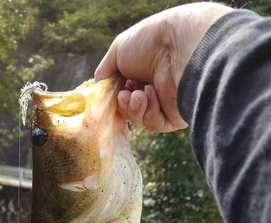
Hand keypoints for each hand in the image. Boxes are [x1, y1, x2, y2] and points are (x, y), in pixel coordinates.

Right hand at [95, 2, 232, 131]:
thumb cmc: (149, 43)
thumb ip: (104, 73)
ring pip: (140, 118)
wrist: (179, 47)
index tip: (110, 93)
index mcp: (142, 72)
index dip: (114, 96)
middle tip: (123, 96)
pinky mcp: (175, 116)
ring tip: (138, 94)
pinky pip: (154, 123)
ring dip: (134, 107)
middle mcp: (154, 88)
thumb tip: (99, 91)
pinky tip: (150, 94)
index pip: (123, 93)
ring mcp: (165, 103)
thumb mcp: (117, 52)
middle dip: (123, 104)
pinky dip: (148, 111)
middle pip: (129, 109)